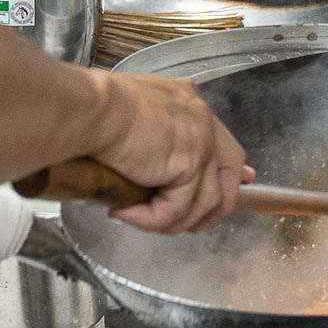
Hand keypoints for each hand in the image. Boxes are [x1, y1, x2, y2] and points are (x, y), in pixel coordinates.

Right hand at [88, 72, 255, 233]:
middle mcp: (202, 118)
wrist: (86, 108)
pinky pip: (178, 210)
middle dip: (217, 205)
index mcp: (189, 101)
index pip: (222, 139)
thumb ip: (147, 134)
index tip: (240, 182)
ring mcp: (201, 142)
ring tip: (141, 221)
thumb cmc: (90, 106)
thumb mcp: (128, 113)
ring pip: (205, 201)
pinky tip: (126, 215)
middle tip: (194, 225)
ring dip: (175, 221)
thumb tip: (148, 165)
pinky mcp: (189, 166)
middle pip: (230, 170)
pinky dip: (152, 220)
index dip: (228, 168)